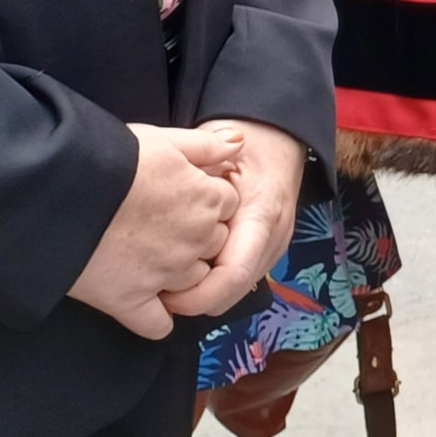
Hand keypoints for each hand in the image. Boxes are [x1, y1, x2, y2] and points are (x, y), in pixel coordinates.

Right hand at [68, 123, 240, 339]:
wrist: (59, 192)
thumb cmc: (110, 159)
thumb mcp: (161, 139)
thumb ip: (205, 145)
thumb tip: (239, 143)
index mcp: (207, 200)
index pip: (227, 206)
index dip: (205, 202)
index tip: (181, 199)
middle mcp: (196, 240)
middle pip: (215, 245)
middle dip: (197, 239)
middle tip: (163, 229)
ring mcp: (167, 274)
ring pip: (194, 284)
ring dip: (180, 277)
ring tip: (149, 262)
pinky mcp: (132, 301)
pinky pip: (158, 324)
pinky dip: (154, 319)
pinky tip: (142, 304)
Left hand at [159, 119, 305, 319]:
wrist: (281, 136)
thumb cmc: (247, 141)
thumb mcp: (215, 150)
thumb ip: (194, 181)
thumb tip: (164, 217)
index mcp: (261, 215)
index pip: (233, 275)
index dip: (195, 295)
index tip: (161, 294)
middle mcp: (273, 239)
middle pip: (232, 292)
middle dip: (193, 300)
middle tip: (154, 290)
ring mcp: (273, 248)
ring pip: (234, 292)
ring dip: (202, 293)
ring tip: (168, 278)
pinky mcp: (266, 252)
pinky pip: (237, 280)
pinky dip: (212, 282)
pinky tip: (189, 266)